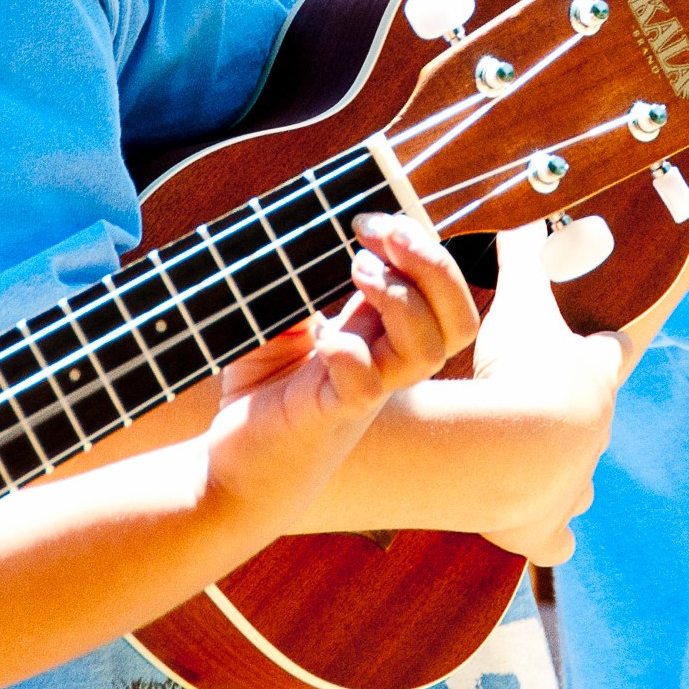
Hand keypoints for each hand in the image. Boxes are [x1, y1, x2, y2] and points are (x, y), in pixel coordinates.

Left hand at [196, 214, 477, 517]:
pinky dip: (350, 354)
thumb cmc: (261, 395)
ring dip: (399, 299)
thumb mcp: (278, 324)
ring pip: (426, 351)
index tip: (371, 218)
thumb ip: (297, 286)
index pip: (441, 290)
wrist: (231, 470)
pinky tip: (320, 338)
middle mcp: (384, 362)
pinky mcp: (329, 416)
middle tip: (380, 234)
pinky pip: (364, 386)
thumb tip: (300, 237)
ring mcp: (362, 391)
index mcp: (381, 334)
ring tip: (356, 271)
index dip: (423, 247)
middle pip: (458, 320)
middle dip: (434, 265)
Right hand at [467, 226, 623, 565]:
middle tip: (536, 403)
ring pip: (580, 482)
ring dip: (562, 473)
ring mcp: (573, 484)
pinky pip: (556, 542)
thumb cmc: (523, 368)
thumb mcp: (520, 299)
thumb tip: (523, 213)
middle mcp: (596, 433)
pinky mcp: (545, 529)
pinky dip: (548, 538)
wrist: (514, 446)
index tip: (592, 340)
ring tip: (530, 464)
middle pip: (595, 418)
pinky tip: (536, 532)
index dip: (600, 344)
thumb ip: (523, 256)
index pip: (610, 352)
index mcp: (595, 375)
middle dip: (571, 412)